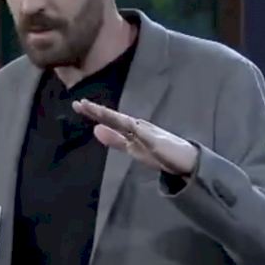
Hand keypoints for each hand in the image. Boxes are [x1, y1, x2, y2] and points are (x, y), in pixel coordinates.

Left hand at [72, 98, 199, 175]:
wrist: (186, 162)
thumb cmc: (160, 154)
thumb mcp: (132, 148)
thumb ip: (115, 140)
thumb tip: (95, 129)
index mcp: (131, 128)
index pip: (109, 118)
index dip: (94, 112)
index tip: (78, 104)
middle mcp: (137, 126)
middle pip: (114, 117)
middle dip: (97, 111)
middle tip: (79, 103)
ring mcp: (147, 132)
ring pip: (124, 122)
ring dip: (109, 116)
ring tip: (94, 109)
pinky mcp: (156, 141)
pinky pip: (142, 134)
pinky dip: (131, 127)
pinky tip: (122, 122)